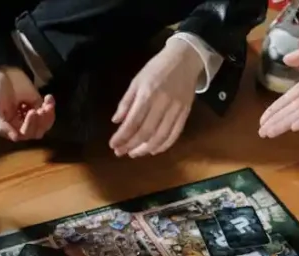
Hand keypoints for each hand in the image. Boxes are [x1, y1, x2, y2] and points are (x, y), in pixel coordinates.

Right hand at [0, 67, 55, 141]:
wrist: (1, 72)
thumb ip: (1, 126)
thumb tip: (16, 138)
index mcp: (10, 128)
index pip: (23, 134)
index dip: (30, 126)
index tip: (32, 111)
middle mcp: (21, 124)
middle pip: (36, 132)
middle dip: (40, 122)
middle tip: (41, 109)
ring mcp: (31, 115)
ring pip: (44, 125)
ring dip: (48, 117)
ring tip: (47, 104)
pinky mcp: (39, 105)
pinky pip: (48, 113)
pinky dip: (51, 107)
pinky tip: (48, 98)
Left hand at [110, 39, 202, 157]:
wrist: (184, 59)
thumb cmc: (157, 68)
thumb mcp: (137, 80)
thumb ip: (126, 102)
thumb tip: (117, 121)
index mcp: (147, 93)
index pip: (132, 121)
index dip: (122, 136)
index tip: (113, 145)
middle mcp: (162, 103)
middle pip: (145, 132)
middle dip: (131, 145)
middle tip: (121, 153)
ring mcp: (176, 109)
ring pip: (160, 136)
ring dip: (146, 149)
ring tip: (135, 153)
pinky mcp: (185, 113)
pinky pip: (175, 134)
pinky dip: (164, 145)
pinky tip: (154, 150)